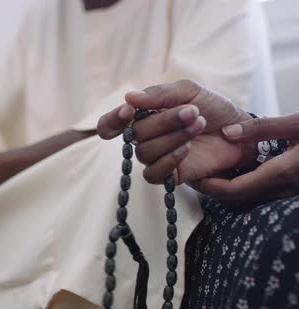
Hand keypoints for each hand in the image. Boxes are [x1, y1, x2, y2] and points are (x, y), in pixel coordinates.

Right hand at [97, 80, 252, 183]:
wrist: (240, 132)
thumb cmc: (213, 109)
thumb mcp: (189, 91)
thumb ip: (159, 94)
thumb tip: (129, 97)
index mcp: (143, 116)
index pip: (110, 124)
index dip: (112, 120)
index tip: (128, 111)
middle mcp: (144, 138)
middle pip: (135, 134)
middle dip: (164, 122)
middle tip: (193, 112)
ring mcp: (155, 157)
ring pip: (145, 152)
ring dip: (172, 137)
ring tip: (199, 124)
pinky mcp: (168, 175)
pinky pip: (153, 174)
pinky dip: (168, 160)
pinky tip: (187, 149)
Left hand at [191, 113, 298, 203]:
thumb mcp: (297, 124)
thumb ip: (261, 128)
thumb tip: (226, 132)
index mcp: (280, 172)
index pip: (233, 189)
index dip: (208, 185)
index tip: (191, 176)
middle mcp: (283, 187)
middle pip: (236, 198)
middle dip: (212, 188)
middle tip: (194, 175)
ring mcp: (288, 190)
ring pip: (247, 198)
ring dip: (225, 188)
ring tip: (207, 171)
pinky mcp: (290, 186)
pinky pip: (259, 192)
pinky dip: (240, 185)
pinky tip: (232, 170)